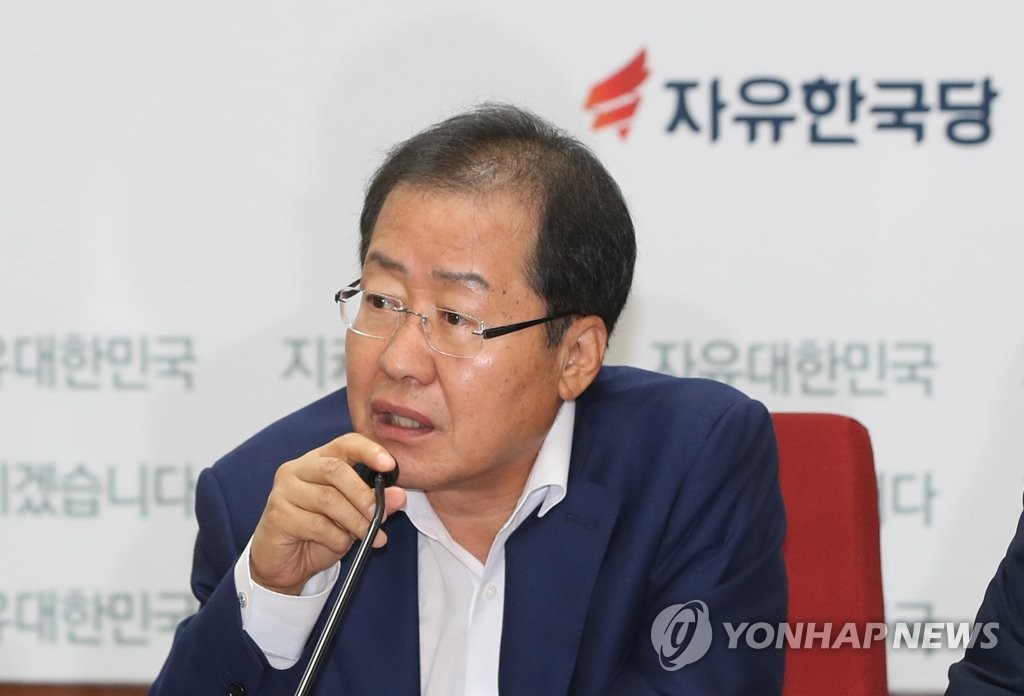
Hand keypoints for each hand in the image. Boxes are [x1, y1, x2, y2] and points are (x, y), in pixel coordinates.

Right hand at [249, 433, 405, 594]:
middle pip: (335, 469)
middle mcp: (297, 470)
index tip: (389, 465)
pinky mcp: (278, 516)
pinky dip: (337, 538)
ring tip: (367, 536)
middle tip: (381, 516)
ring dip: (355, 521)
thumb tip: (400, 496)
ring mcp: (284, 492)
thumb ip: (376, 503)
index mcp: (318, 460)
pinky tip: (340, 545)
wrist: (286, 565)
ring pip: (328, 499)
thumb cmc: (319, 534)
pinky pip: (317, 525)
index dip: (368, 451)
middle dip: (363, 494)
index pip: (344, 443)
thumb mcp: (354, 517)